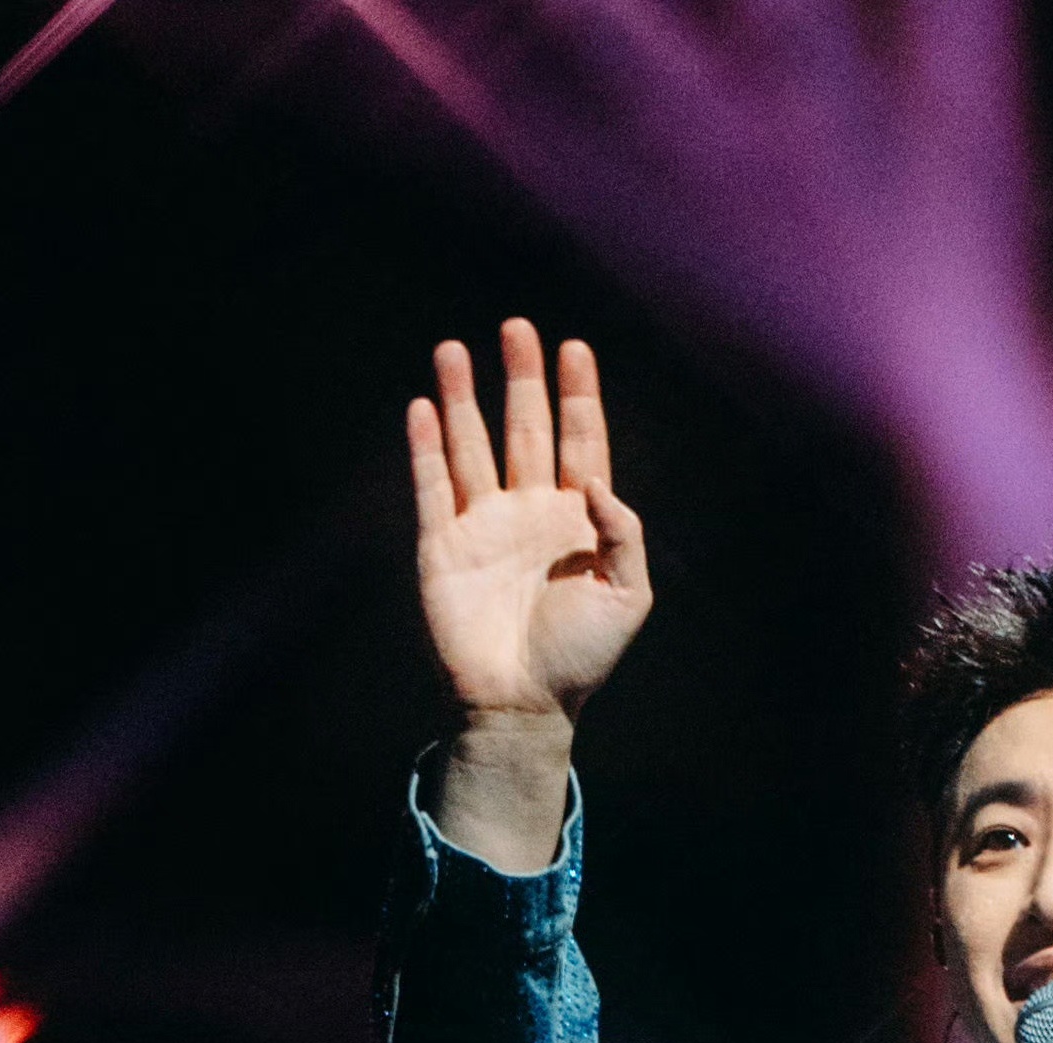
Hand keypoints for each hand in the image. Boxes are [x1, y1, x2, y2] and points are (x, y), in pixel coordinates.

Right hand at [409, 319, 650, 722]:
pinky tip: (424, 407)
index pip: (580, 443)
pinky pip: (432, 486)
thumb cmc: (580, 658)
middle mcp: (528, 513)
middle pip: (525, 429)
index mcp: (577, 522)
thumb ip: (625, 536)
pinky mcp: (443, 546)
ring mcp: (483, 526)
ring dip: (463, 398)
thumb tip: (599, 483)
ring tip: (454, 349)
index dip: (577, 395)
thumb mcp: (628, 598)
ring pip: (471, 446)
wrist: (522, 704)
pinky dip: (426, 447)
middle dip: (522, 379)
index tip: (573, 348)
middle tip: (517, 327)